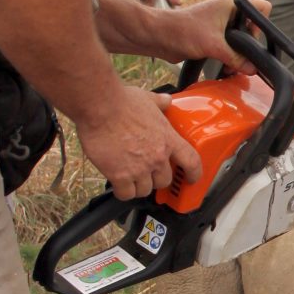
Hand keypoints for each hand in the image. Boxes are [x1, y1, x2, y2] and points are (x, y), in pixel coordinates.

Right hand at [75, 83, 200, 201]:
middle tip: (146, 173)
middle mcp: (157, 156)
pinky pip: (126, 194)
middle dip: (155, 179)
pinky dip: (122, 192)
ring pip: (144, 190)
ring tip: (129, 178)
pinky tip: (117, 184)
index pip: (191, 161)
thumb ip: (159, 103)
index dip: (194, 173)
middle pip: (164, 181)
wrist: (100, 107)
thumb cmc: (121, 101)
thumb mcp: (148, 99)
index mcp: (167, 138)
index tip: (191, 178)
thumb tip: (166, 100)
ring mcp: (140, 168)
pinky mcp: (120, 176)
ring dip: (138, 186)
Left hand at [164, 0, 273, 69]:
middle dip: (249, 46)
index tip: (253, 39)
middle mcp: (228, 12)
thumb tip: (252, 68)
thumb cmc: (182, 30)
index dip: (261, 24)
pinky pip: (230, 47)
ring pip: (241, 40)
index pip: (261, 8)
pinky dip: (230, 57)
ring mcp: (221, 24)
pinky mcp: (214, 36)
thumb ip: (236, 58)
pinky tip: (226, 67)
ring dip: (239, 55)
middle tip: (243, 58)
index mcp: (231, 5)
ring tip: (233, 67)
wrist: (160, 36)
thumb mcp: (215, 46)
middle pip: (252, 28)